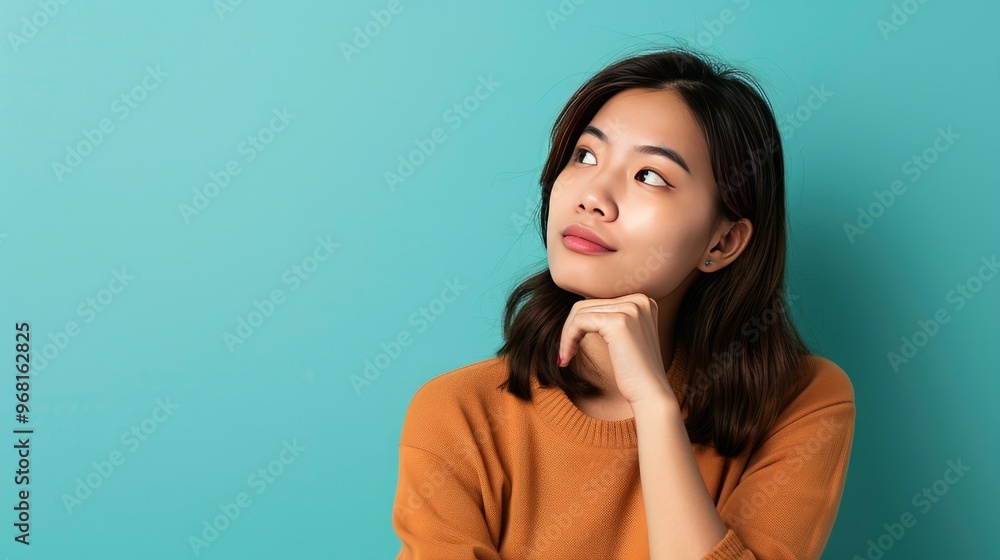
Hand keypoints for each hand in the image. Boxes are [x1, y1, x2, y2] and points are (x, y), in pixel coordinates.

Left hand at [557, 293, 673, 406]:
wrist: (650, 394)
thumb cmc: (635, 372)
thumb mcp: (624, 339)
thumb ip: (610, 319)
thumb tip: (580, 309)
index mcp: (642, 301)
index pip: (598, 303)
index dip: (580, 324)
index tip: (572, 346)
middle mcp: (639, 300)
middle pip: (587, 305)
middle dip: (570, 329)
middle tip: (565, 353)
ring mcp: (630, 309)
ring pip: (580, 312)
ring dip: (566, 336)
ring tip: (566, 357)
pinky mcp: (618, 322)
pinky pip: (579, 323)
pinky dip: (568, 340)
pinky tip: (567, 358)